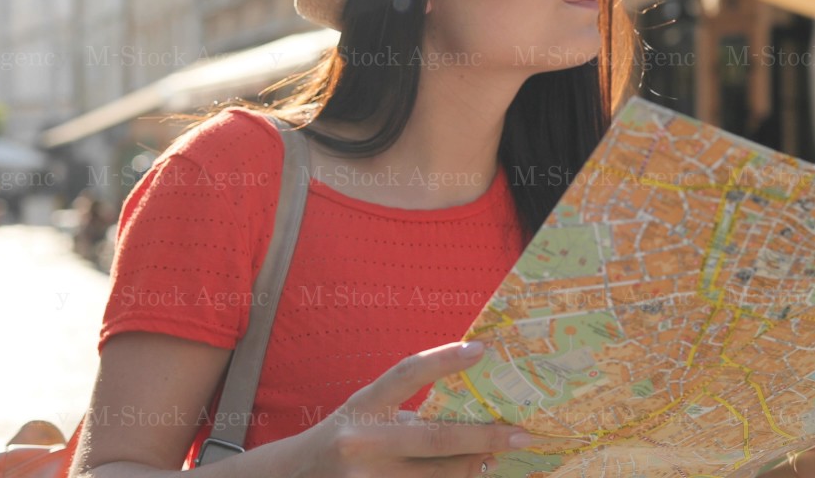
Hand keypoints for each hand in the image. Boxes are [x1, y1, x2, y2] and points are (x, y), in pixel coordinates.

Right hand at [281, 340, 533, 476]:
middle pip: (435, 439)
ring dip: (472, 467)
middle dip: (484, 437)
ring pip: (435, 476)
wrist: (292, 477)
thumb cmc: (344, 437)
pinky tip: (471, 474)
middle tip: (521, 434)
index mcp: (363, 405)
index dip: (444, 360)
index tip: (482, 348)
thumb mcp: (367, 413)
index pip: (407, 374)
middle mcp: (362, 442)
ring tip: (497, 457)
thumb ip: (408, 413)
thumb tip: (472, 413)